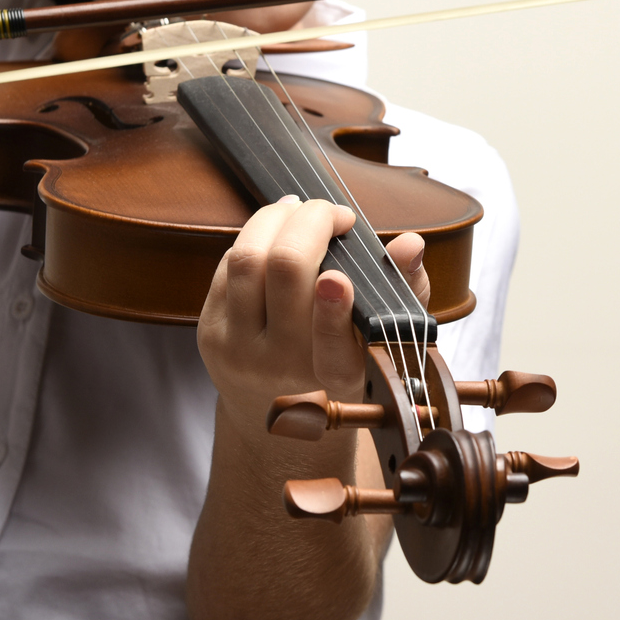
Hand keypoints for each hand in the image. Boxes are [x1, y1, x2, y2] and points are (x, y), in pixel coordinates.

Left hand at [197, 197, 431, 423]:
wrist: (272, 410)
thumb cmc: (338, 359)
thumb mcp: (379, 336)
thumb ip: (404, 290)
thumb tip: (410, 244)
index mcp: (337, 376)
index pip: (332, 349)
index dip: (331, 311)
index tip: (337, 278)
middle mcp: (284, 367)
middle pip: (285, 274)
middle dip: (311, 223)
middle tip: (333, 213)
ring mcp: (240, 350)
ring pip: (247, 260)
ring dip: (276, 219)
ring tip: (300, 209)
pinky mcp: (209, 333)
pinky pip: (226, 266)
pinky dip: (254, 237)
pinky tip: (275, 230)